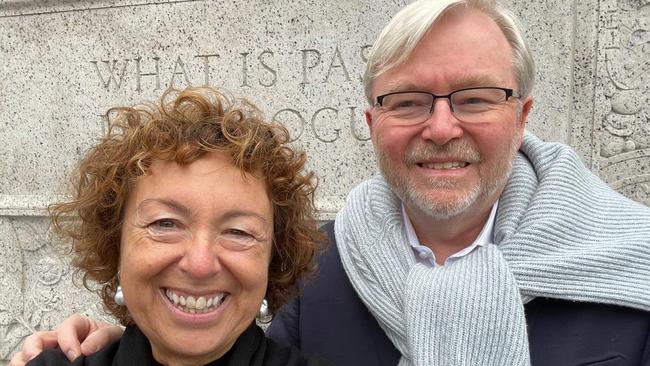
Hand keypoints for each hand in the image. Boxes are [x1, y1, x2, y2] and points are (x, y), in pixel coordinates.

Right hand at [9, 314, 123, 365]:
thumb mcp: (112, 335)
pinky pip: (28, 365)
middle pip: (36, 339)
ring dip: (25, 361)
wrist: (111, 353)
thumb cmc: (109, 343)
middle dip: (33, 348)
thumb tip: (86, 348)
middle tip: (38, 360)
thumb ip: (103, 336)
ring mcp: (49, 353)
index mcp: (76, 326)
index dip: (68, 341)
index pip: (65, 327)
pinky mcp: (46, 364)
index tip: (77, 355)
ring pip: (26, 354)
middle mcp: (58, 339)